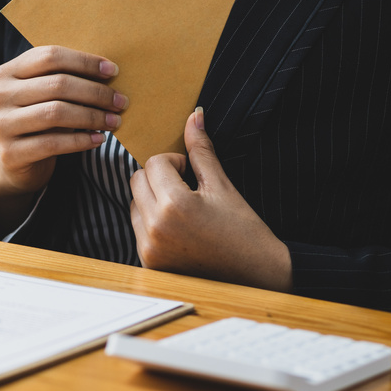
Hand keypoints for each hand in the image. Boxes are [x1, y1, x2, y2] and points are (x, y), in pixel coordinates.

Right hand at [0, 46, 125, 231]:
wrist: (15, 160)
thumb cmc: (40, 120)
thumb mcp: (46, 94)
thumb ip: (66, 79)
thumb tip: (110, 71)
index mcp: (8, 72)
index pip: (50, 57)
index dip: (84, 62)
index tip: (113, 71)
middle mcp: (0, 95)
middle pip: (56, 85)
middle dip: (95, 92)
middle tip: (120, 101)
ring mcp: (2, 124)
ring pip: (55, 113)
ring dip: (92, 116)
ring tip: (114, 121)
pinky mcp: (10, 152)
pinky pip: (53, 143)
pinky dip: (81, 141)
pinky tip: (98, 139)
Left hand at [129, 107, 290, 290]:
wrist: (256, 275)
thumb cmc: (244, 230)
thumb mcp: (222, 186)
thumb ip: (202, 151)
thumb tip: (194, 115)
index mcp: (174, 205)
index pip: (154, 163)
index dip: (174, 162)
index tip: (193, 173)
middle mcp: (155, 227)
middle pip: (137, 180)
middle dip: (159, 177)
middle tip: (187, 187)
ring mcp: (149, 247)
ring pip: (133, 203)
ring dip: (152, 199)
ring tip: (185, 210)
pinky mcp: (147, 261)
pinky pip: (137, 227)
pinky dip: (151, 221)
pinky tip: (180, 228)